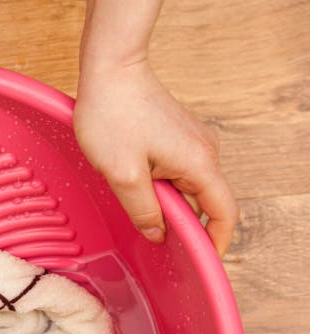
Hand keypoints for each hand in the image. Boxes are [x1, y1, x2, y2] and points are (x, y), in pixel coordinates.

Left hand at [74, 60, 237, 254]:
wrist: (111, 71)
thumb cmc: (113, 116)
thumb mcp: (123, 175)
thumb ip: (142, 210)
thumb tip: (157, 233)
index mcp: (198, 164)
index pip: (222, 212)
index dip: (215, 242)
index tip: (202, 263)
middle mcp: (204, 152)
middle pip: (205, 203)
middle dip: (185, 228)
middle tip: (158, 249)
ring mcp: (191, 143)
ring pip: (187, 189)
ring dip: (168, 207)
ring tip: (141, 217)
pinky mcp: (176, 138)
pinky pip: (176, 174)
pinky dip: (162, 190)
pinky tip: (138, 194)